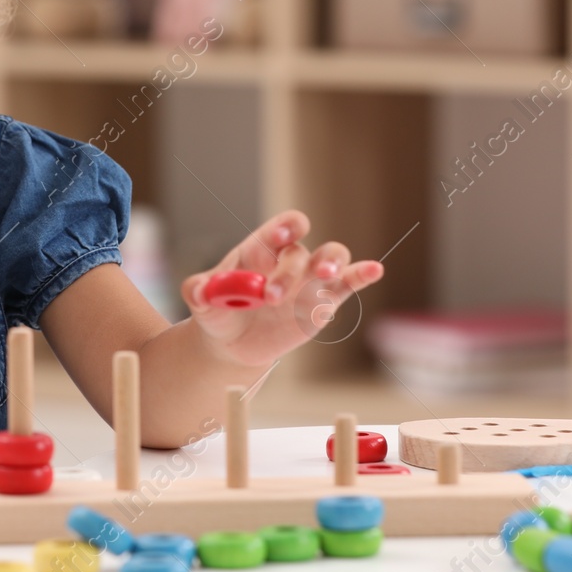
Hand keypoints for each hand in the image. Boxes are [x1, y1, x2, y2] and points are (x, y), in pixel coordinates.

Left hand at [180, 209, 384, 367]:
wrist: (233, 343)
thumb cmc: (218, 311)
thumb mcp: (202, 302)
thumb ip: (197, 291)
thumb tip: (197, 290)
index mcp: (263, 247)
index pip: (281, 227)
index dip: (285, 228)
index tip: (281, 237)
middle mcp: (290, 258)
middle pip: (300, 251)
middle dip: (288, 272)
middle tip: (271, 297)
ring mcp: (310, 278)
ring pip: (332, 257)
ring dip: (331, 261)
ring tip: (325, 273)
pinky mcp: (324, 301)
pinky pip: (347, 284)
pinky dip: (362, 275)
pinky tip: (374, 269)